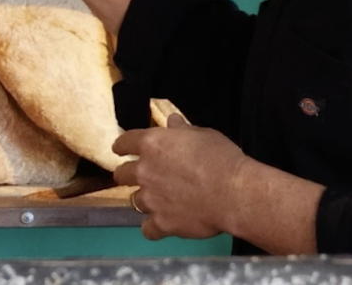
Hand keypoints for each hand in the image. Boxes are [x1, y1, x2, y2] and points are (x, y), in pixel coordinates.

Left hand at [112, 113, 246, 240]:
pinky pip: (148, 229)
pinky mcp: (161, 223)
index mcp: (152, 144)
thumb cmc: (220, 157)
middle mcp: (145, 171)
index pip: (125, 142)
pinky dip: (153, 227)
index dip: (121, 145)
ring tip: (158, 200)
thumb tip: (173, 122)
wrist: (232, 192)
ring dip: (145, 199)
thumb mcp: (202, 134)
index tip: (119, 148)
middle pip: (121, 174)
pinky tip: (161, 225)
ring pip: (134, 201)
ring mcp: (151, 199)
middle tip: (139, 176)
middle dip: (127, 174)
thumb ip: (182, 130)